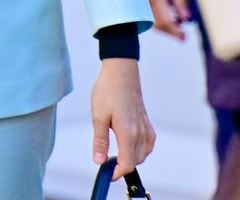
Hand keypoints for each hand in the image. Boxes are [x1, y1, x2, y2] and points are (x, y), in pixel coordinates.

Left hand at [91, 59, 154, 180]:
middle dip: (123, 166)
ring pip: (143, 152)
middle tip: (106, 164)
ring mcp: (146, 127)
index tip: (107, 174)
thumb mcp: (98, 117)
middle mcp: (140, 132)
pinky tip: (130, 145)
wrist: (121, 72)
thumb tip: (99, 160)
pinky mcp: (146, 121)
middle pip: (136, 160)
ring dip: (132, 158)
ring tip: (115, 156)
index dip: (117, 172)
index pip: (128, 163)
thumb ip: (100, 141)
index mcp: (128, 133)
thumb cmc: (108, 91)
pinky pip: (148, 142)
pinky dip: (140, 149)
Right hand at [144, 0, 191, 39]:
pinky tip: (169, 16)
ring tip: (178, 23)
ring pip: (149, 20)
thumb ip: (180, 1)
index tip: (184, 38)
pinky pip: (145, 13)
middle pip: (155, 24)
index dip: (174, 32)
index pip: (164, 20)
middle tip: (182, 35)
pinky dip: (157, 18)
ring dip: (164, 25)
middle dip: (169, 31)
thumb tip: (185, 19)